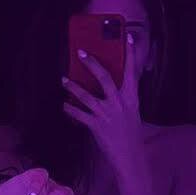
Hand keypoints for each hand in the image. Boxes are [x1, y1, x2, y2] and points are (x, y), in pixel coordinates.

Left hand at [63, 35, 145, 176]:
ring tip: (63, 80)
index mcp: (131, 98)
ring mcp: (107, 114)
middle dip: (91, 64)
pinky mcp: (97, 126)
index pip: (131, 71)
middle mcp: (120, 103)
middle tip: (81, 53)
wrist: (130, 158)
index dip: (130, 53)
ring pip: (86, 95)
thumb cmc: (130, 135)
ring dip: (73, 87)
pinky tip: (64, 105)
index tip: (126, 36)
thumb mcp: (132, 113)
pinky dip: (70, 109)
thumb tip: (111, 87)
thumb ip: (123, 98)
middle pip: (104, 77)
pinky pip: (79, 114)